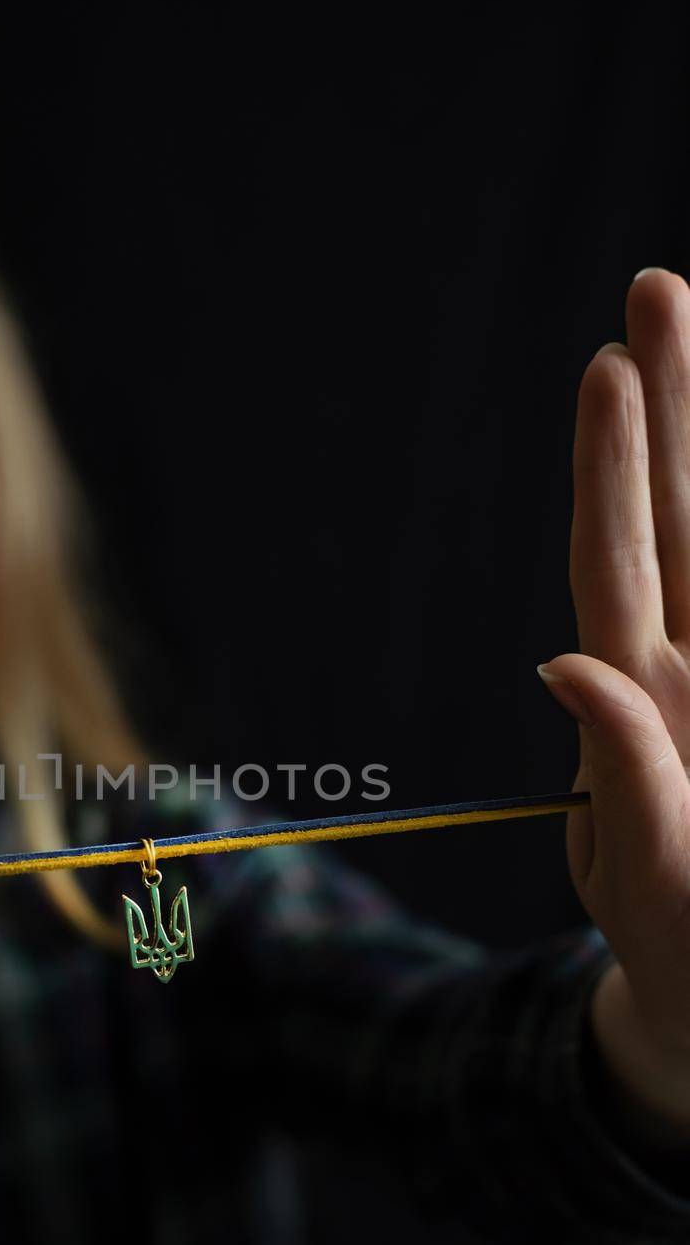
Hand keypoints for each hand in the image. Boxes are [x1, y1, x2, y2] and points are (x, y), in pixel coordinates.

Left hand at [540, 267, 689, 1140]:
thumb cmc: (681, 956)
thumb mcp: (647, 876)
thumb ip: (622, 774)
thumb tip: (567, 661)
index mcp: (641, 705)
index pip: (618, 562)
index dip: (612, 466)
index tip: (609, 362)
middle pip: (680, 519)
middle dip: (674, 408)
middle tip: (658, 287)